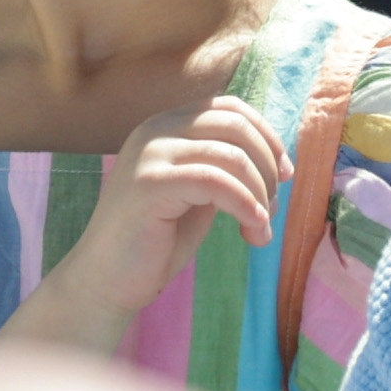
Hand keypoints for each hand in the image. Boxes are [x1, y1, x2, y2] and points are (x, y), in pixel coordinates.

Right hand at [0, 96, 286, 353]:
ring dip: (259, 195)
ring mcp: (149, 154)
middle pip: (235, 126)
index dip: (267, 136)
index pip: (229, 108)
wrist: (105, 283)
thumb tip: (278, 158)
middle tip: (272, 208)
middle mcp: (155, 130)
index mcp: (165, 125)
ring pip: (231, 156)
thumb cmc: (155, 241)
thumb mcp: (198, 193)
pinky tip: (253, 229)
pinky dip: (245, 205)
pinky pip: (215, 183)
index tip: (285, 174)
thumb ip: (224, 167)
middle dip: (267, 166)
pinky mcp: (149, 184)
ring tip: (260, 231)